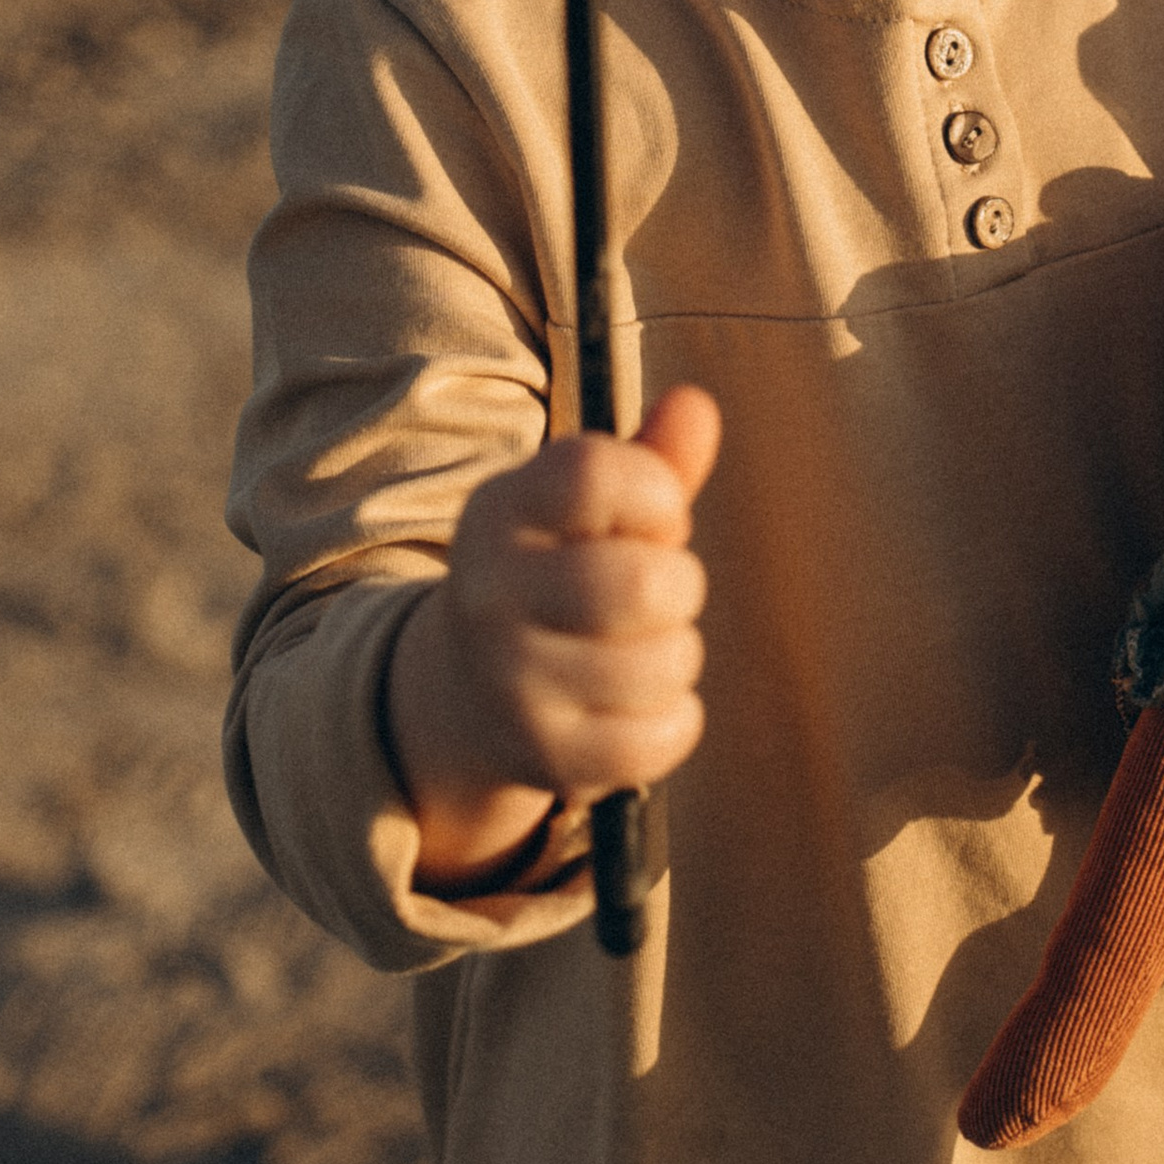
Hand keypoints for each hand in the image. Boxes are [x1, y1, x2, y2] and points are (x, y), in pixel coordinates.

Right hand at [386, 386, 720, 889]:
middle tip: (654, 592)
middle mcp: (489, 596)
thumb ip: (648, 459)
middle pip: (643, 584)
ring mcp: (511, 683)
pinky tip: (635, 704)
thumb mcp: (587, 511)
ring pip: (665, 663)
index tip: (651, 516)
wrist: (466, 693)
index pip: (594, 474)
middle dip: (679, 585)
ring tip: (637, 647)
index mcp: (499, 512)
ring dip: (676, 653)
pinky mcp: (543, 757)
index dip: (654, 493)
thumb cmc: (557, 575)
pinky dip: (674, 719)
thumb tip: (697, 406)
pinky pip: (663, 737)